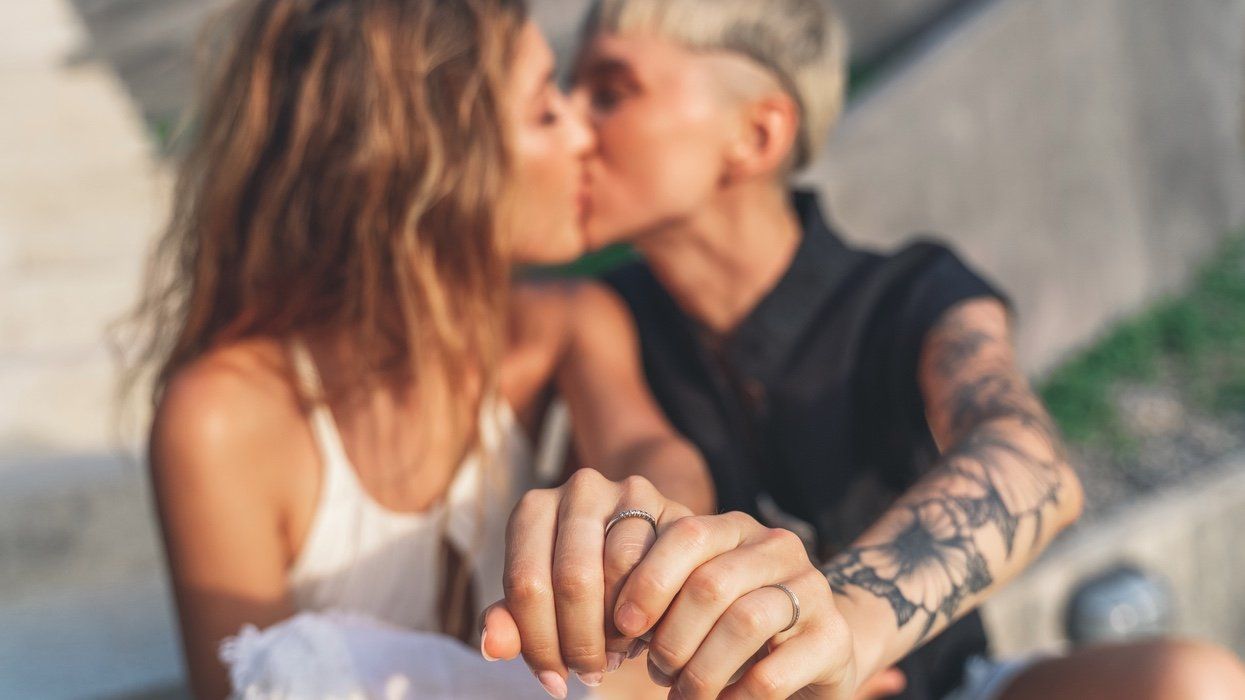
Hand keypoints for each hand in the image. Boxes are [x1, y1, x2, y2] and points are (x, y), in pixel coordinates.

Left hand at [481, 468, 692, 697]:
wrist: (649, 550)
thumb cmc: (587, 582)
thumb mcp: (546, 600)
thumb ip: (513, 622)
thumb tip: (492, 647)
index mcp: (534, 508)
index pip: (525, 582)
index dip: (538, 642)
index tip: (553, 678)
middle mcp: (579, 489)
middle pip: (572, 577)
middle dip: (579, 641)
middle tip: (588, 672)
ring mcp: (630, 492)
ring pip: (619, 567)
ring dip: (617, 627)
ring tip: (615, 653)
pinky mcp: (674, 508)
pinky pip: (663, 563)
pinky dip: (652, 609)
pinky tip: (644, 632)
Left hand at [608, 511, 859, 699]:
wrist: (819, 649)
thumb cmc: (734, 626)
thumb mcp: (699, 598)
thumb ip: (663, 594)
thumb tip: (614, 624)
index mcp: (736, 529)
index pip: (686, 535)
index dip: (647, 582)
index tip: (621, 627)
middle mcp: (778, 548)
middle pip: (710, 583)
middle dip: (671, 637)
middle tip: (657, 671)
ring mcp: (812, 590)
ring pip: (742, 623)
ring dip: (699, 671)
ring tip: (683, 694)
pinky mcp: (832, 638)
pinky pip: (770, 674)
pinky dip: (734, 698)